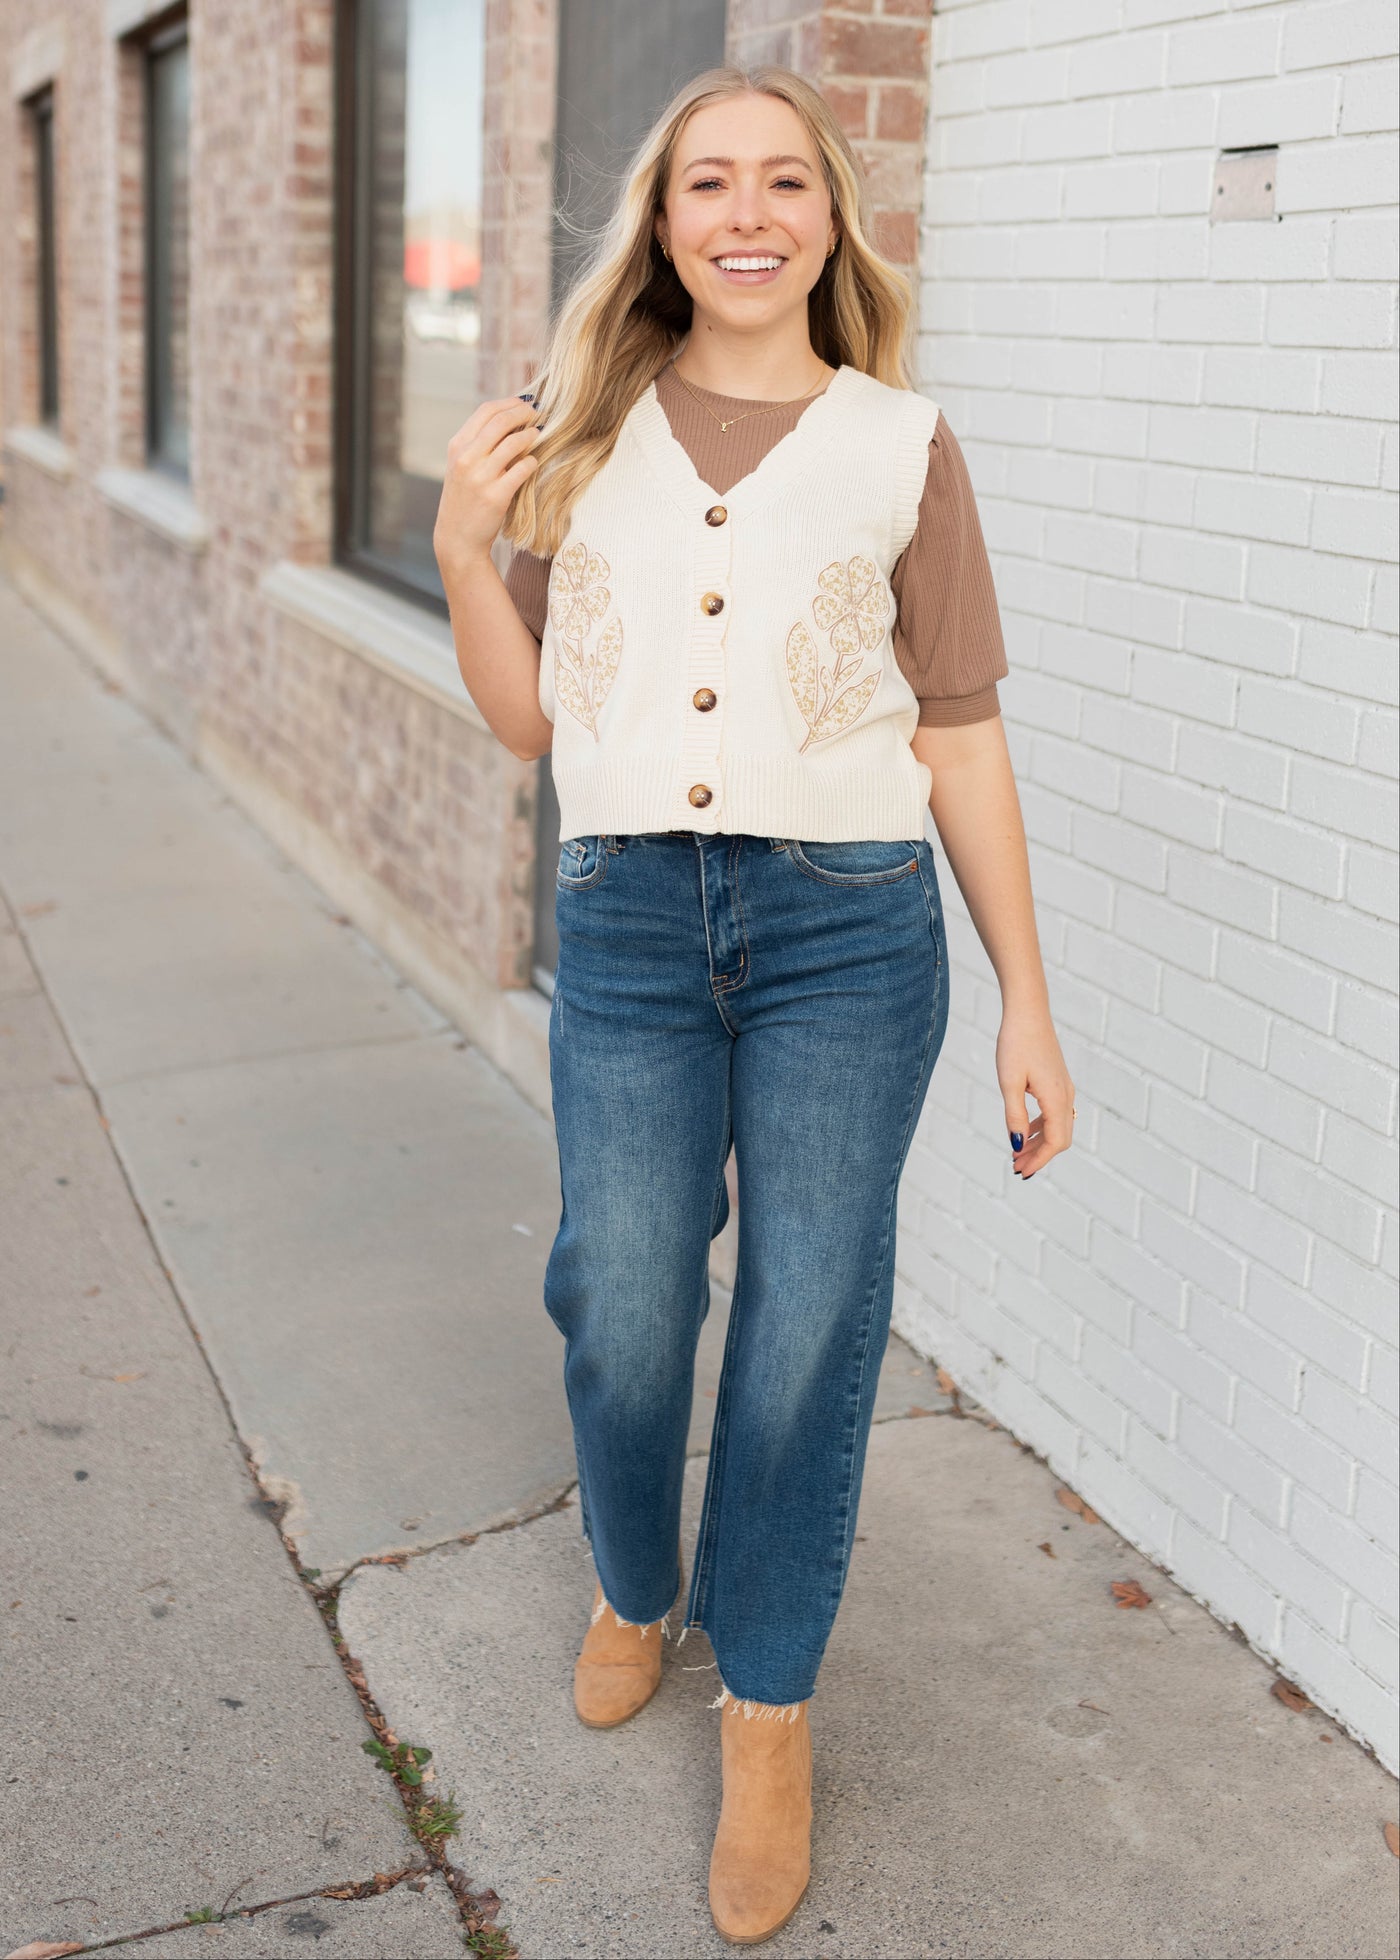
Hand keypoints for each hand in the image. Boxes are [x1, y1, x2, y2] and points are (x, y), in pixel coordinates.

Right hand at [433, 396, 541, 581]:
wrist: (457, 538)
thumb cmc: (464, 499)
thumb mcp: (461, 466)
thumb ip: (478, 444)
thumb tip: (508, 419)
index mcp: (457, 446)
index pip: (485, 411)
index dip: (509, 403)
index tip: (524, 404)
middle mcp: (467, 458)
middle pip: (501, 422)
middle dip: (523, 413)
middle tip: (538, 414)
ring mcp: (481, 477)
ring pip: (514, 443)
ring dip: (531, 435)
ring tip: (539, 434)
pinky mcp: (496, 496)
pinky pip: (522, 469)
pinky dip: (532, 462)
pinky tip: (533, 462)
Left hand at [997, 1001, 1075, 1179]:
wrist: (1028, 1013)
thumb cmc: (1016, 1044)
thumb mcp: (1009, 1083)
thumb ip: (1014, 1116)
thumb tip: (1016, 1145)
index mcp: (1057, 1099)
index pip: (1054, 1142)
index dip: (1039, 1161)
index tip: (1022, 1172)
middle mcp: (1066, 1096)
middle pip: (1059, 1138)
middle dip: (1039, 1156)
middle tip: (1016, 1168)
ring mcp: (1064, 1088)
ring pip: (1057, 1126)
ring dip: (1038, 1142)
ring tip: (1017, 1154)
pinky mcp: (1058, 1081)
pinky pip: (1053, 1113)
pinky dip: (1040, 1127)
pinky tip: (1023, 1130)